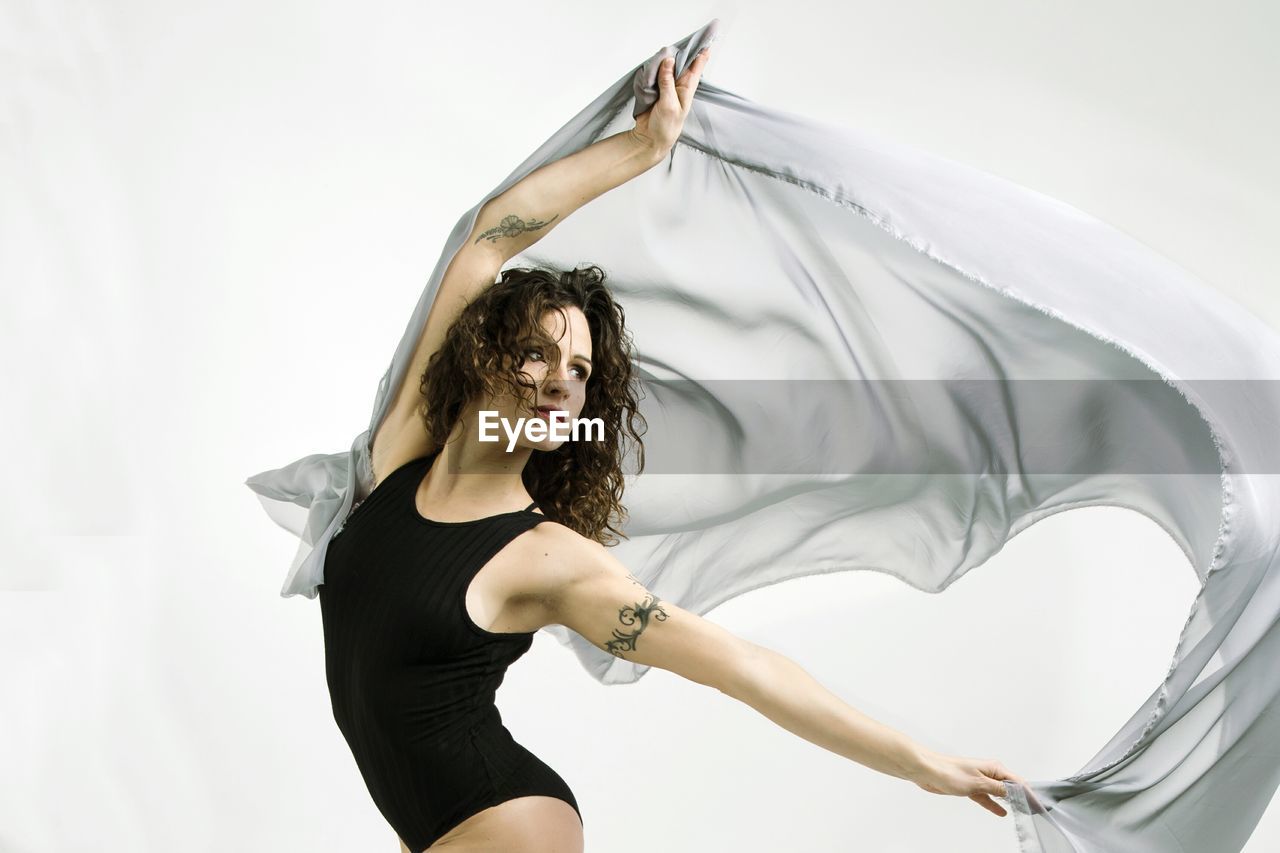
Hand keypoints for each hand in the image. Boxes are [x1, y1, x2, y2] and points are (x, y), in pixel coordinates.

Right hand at [630, 47, 711, 155]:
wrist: (649, 139)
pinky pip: (654, 73)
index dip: (702, 54)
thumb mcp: (669, 105)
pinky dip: (653, 68)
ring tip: (662, 52)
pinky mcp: (654, 88)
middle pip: (681, 63)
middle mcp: (677, 85)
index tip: (707, 40)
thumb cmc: (666, 126)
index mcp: (686, 89)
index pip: (697, 67)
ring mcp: (665, 86)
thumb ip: (667, 82)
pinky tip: (652, 64)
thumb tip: (668, 61)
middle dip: (681, 51)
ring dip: (664, 59)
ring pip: (667, 66)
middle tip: (679, 41)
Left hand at [911, 749, 1026, 816]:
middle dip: (1021, 797)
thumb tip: (1012, 793)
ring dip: (1009, 802)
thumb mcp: (978, 783)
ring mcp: (979, 780)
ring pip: (998, 793)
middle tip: (1033, 809)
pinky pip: (987, 797)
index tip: (1037, 804)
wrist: (928, 771)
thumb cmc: (949, 771)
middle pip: (1010, 786)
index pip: (1017, 781)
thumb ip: (996, 789)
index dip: (1028, 793)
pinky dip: (994, 805)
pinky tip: (1001, 812)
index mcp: (993, 767)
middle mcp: (988, 773)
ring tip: (1021, 811)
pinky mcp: (970, 787)